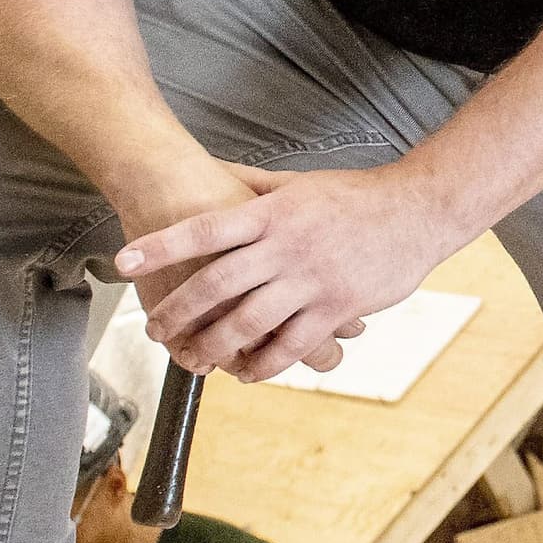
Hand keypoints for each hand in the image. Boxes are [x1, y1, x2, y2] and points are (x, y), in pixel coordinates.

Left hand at [117, 162, 466, 383]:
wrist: (417, 210)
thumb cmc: (355, 195)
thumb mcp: (299, 182)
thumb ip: (255, 184)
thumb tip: (216, 169)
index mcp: (272, 212)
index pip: (205, 230)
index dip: (163, 245)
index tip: (125, 260)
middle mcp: (286, 246)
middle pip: (217, 283)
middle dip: (178, 310)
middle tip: (153, 328)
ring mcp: (312, 279)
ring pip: (250, 322)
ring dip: (214, 345)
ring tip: (192, 357)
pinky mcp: (338, 308)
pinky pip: (292, 345)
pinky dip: (264, 364)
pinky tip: (245, 372)